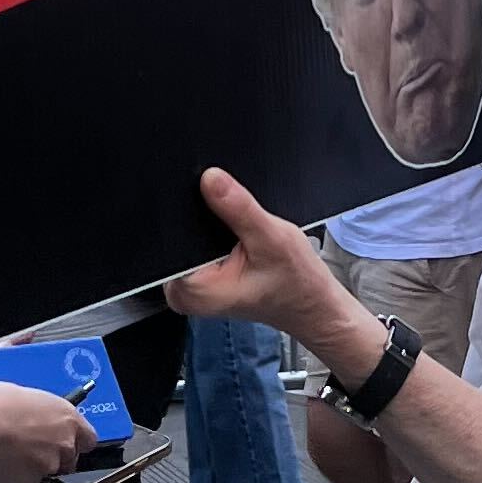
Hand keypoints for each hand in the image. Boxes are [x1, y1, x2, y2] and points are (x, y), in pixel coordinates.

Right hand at [0, 383, 95, 482]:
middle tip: (29, 446)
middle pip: (69, 458)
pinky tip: (3, 466)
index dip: (75, 440)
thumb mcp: (26, 396)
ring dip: (35, 467)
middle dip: (53, 455)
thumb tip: (36, 415)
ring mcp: (50, 466)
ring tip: (11, 455)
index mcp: (68, 418)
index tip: (63, 438)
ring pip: (48, 472)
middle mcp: (65, 444)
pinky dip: (18, 479)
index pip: (88, 439)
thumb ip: (41, 412)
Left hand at [165, 168, 354, 362]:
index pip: (171, 235)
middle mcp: (181, 291)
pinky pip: (196, 244)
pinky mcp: (197, 278)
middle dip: (205, 217)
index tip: (215, 200)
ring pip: (187, 236)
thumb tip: (210, 178)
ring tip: (241, 233)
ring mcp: (187, 286)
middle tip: (240, 223)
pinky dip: (215, 234)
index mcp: (191, 290)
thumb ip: (239, 209)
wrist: (310, 304)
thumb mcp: (272, 239)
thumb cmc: (295, 283)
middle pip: (177, 233)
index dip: (191, 209)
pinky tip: (237, 238)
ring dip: (211, 225)